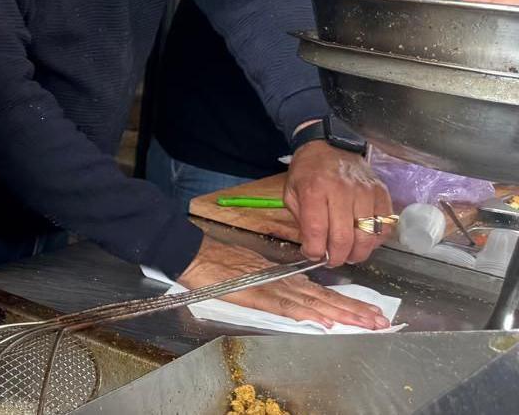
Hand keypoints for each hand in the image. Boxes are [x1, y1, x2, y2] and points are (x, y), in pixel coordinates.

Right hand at [178, 238, 389, 329]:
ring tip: (366, 322)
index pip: (322, 294)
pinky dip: (306, 313)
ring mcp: (271, 287)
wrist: (193, 254)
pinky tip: (323, 321)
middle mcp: (284, 282)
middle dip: (355, 310)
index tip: (371, 313)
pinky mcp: (256, 294)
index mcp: (284, 279)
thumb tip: (300, 298)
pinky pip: (285, 306)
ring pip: (313, 302)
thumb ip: (276, 286)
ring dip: (341, 313)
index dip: (348, 304)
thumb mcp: (253, 276)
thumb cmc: (218, 264)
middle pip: (325, 298)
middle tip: (382, 321)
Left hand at [284, 138, 391, 265]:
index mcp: (314, 190)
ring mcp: (365, 192)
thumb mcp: (291, 192)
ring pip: (367, 236)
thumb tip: (313, 248)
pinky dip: (376, 240)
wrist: (328, 145)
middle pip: (344, 237)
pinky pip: (385, 226)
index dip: (314, 251)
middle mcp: (342, 191)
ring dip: (358, 253)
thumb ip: (300, 220)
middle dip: (337, 257)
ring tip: (349, 255)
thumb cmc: (307, 171)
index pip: (316, 230)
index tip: (312, 255)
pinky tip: (364, 240)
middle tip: (332, 260)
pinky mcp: (382, 193)